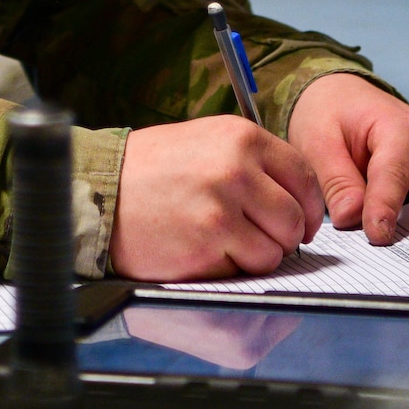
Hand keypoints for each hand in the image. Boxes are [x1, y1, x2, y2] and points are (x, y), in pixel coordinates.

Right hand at [110, 117, 325, 280]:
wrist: (99, 190)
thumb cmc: (153, 168)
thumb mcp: (208, 141)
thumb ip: (254, 162)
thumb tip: (298, 198)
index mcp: (242, 138)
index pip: (305, 178)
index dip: (309, 207)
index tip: (302, 221)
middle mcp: (236, 170)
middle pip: (295, 219)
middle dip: (286, 237)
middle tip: (266, 239)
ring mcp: (221, 211)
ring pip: (274, 251)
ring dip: (258, 256)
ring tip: (228, 244)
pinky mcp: (205, 247)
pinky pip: (244, 271)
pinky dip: (231, 269)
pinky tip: (205, 251)